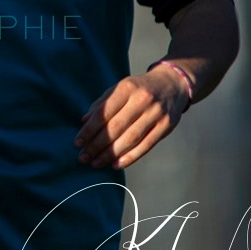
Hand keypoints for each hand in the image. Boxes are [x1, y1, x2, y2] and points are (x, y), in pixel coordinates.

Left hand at [74, 67, 188, 168]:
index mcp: (127, 88)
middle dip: (97, 145)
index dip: (89, 130)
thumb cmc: (139, 88)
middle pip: (115, 128)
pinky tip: (116, 165)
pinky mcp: (166, 125)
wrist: (173, 84)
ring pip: (130, 139)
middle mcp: (142, 99)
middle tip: (83, 157)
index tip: (77, 143)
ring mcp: (156, 113)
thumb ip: (102, 103)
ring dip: (111, 154)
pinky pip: (146, 145)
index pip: (104, 112)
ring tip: (96, 163)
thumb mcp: (120, 88)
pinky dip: (130, 157)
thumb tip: (84, 121)